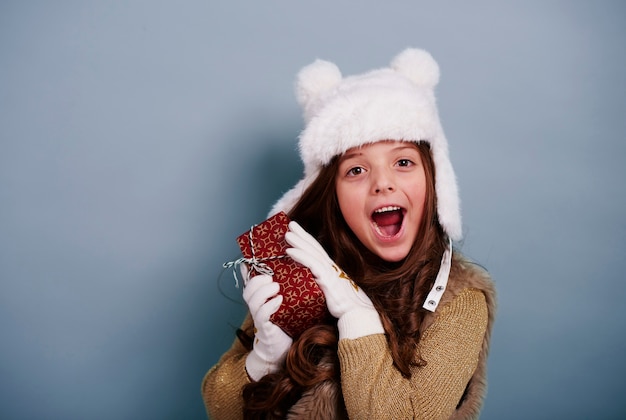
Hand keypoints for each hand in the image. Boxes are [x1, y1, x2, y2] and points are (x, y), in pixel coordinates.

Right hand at [242, 274, 292, 380]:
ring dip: (264, 291)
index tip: (257, 263)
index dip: (248, 271)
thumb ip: (281, 291)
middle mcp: (256, 307)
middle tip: (272, 278)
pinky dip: (269, 305)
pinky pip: (261, 314)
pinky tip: (279, 301)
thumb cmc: (285, 324)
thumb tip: (285, 273)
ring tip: (276, 287)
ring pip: (253, 301)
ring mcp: (259, 318)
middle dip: (257, 281)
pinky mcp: (265, 328)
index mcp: (259, 299)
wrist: (282, 349)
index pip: (248, 282)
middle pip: (247, 290)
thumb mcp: (284, 303)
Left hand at [285, 221, 383, 339]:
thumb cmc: (345, 307)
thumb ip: (322, 286)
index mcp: (332, 270)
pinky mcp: (328, 280)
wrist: (357, 314)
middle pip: (314, 247)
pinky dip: (300, 256)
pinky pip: (312, 264)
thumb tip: (310, 284)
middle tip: (290, 224)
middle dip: (302, 234)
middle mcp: (331, 268)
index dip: (308, 240)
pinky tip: (290, 251)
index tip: (297, 231)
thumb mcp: (331, 293)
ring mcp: (330, 273)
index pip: (318, 251)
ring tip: (287, 234)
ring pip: (312, 252)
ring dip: (299, 242)